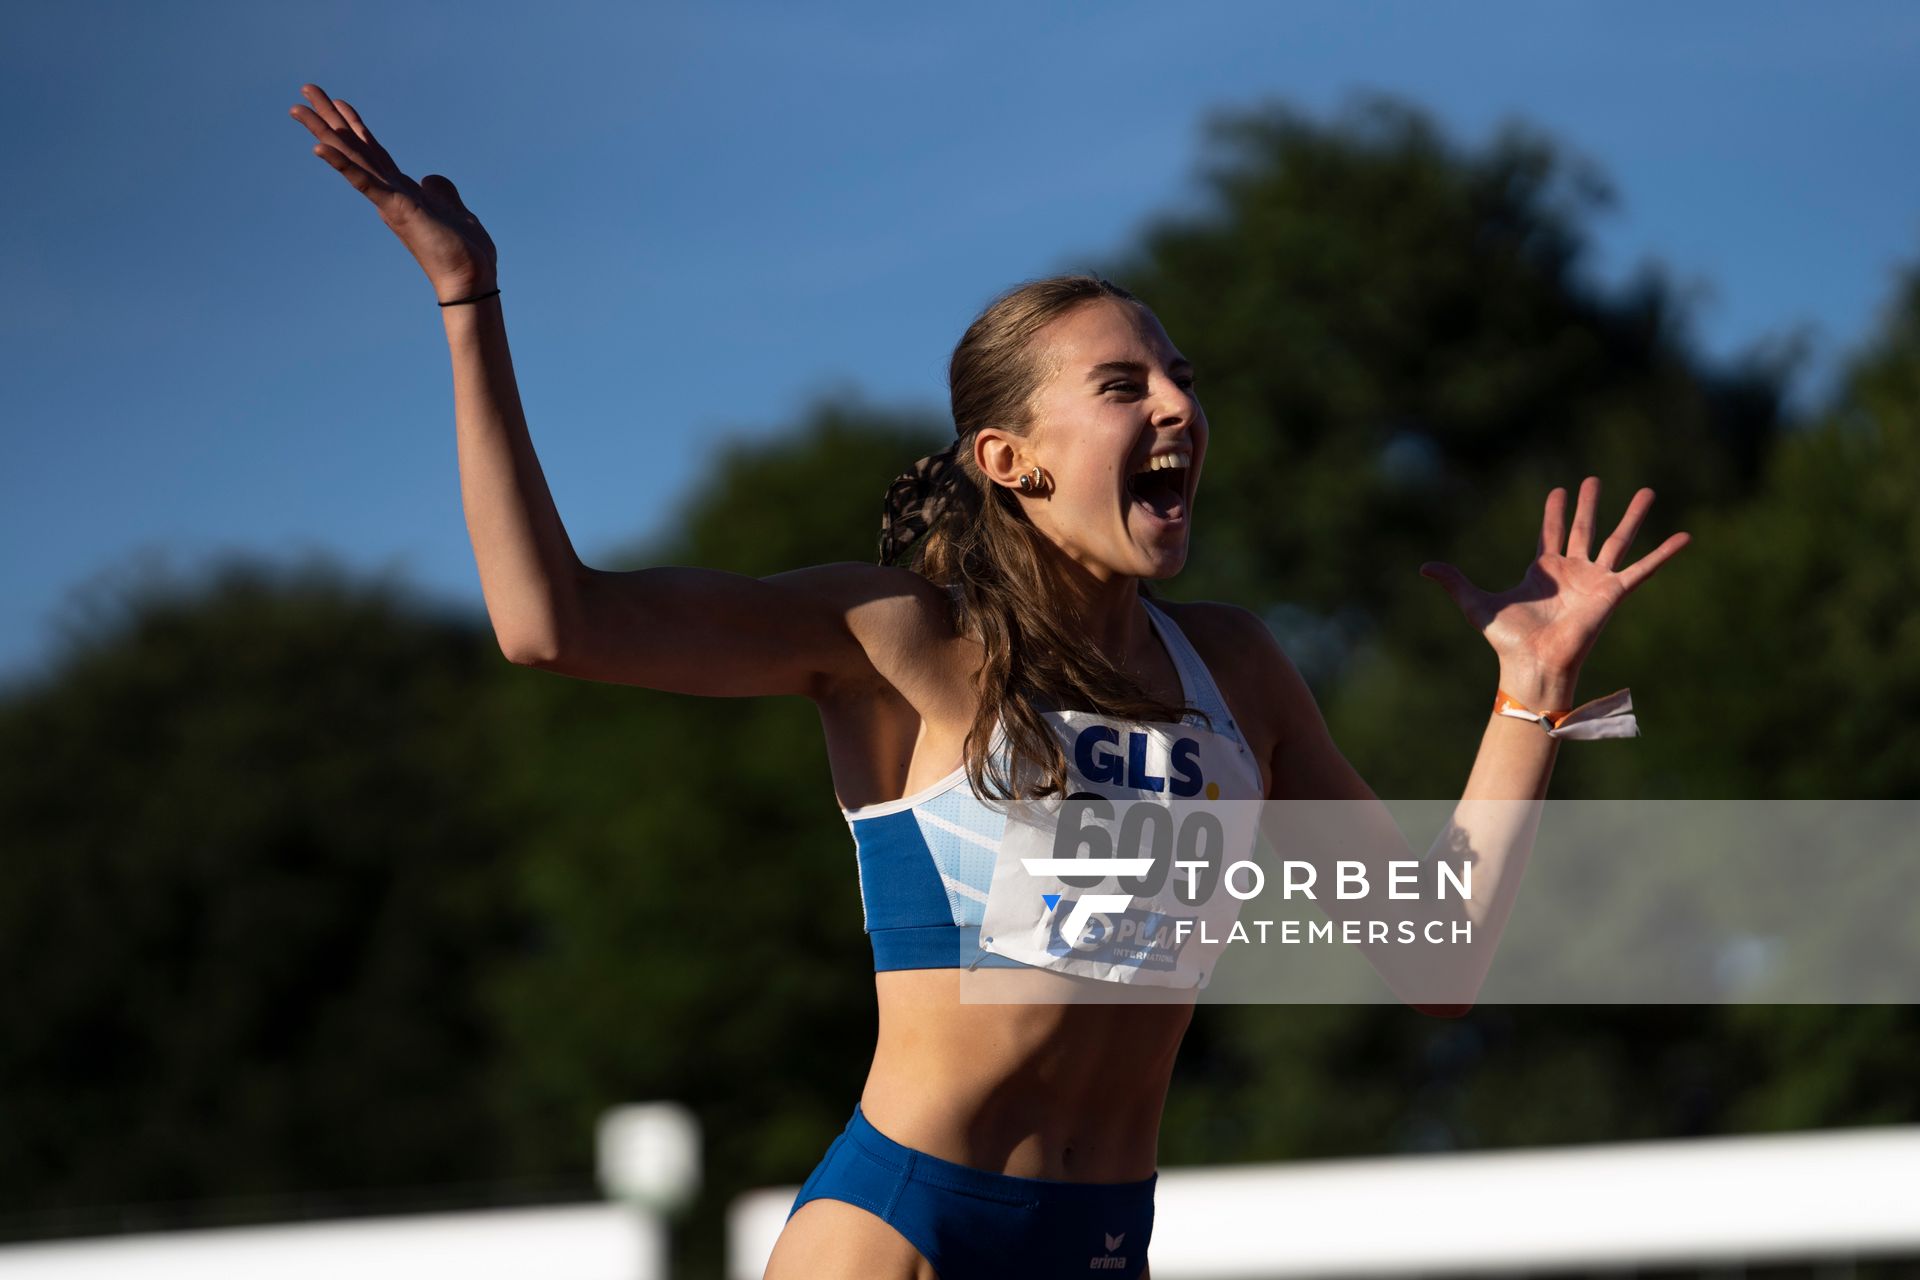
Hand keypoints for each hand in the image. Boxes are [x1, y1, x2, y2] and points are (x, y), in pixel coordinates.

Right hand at [289, 83, 497, 300]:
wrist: (471, 277)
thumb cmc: (463, 250)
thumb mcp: (454, 209)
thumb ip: (441, 191)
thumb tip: (431, 178)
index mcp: (401, 190)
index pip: (373, 150)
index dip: (355, 125)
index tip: (338, 101)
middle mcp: (389, 191)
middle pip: (354, 146)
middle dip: (328, 118)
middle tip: (305, 89)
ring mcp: (389, 199)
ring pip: (351, 157)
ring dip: (323, 131)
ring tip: (298, 108)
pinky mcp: (396, 208)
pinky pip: (364, 182)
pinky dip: (342, 164)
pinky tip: (319, 147)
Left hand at [1419, 477, 1689, 696]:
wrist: (1533, 664)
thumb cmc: (1508, 640)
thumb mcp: (1477, 603)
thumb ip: (1454, 581)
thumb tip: (1423, 567)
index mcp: (1544, 572)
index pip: (1550, 533)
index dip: (1554, 512)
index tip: (1559, 490)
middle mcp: (1573, 573)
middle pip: (1584, 529)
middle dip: (1589, 504)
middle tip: (1593, 479)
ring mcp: (1596, 580)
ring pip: (1617, 539)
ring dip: (1631, 516)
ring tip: (1647, 490)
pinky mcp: (1614, 592)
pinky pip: (1644, 568)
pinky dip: (1665, 553)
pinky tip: (1686, 536)